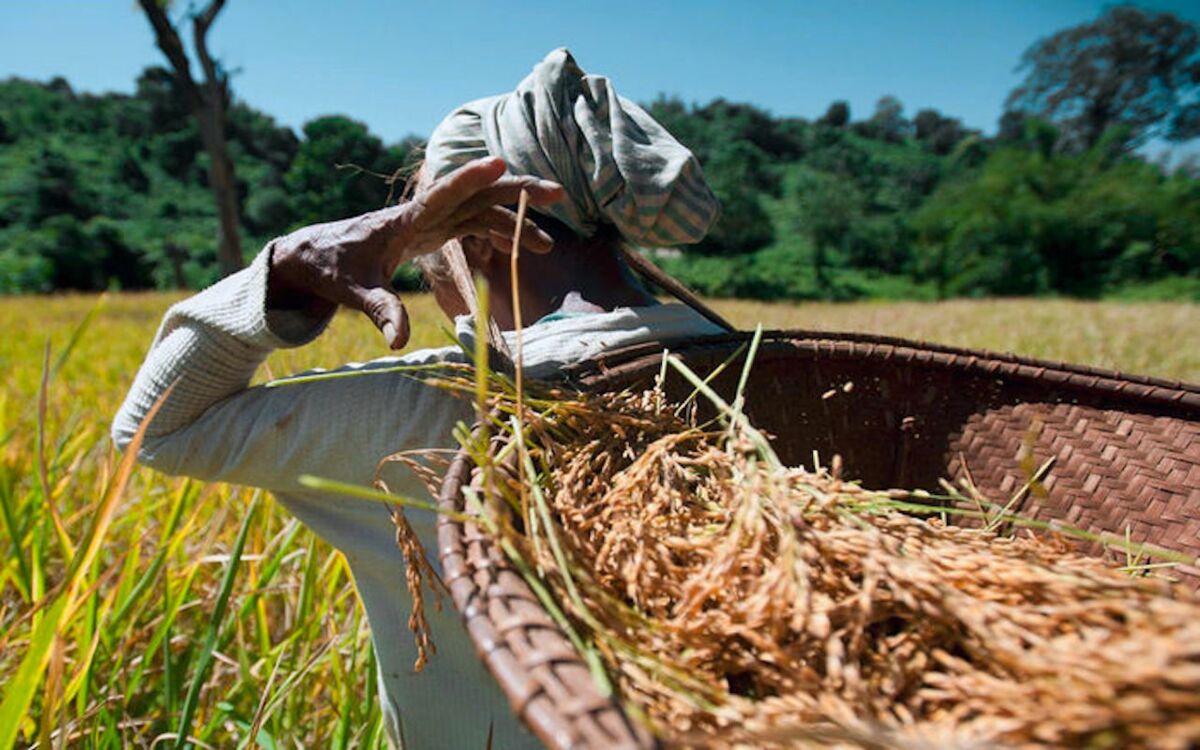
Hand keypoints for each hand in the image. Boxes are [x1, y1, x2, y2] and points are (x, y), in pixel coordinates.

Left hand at [266, 157, 563, 348]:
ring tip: (547, 246)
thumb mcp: (353, 292)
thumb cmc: (330, 268)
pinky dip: (497, 232)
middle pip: (477, 195)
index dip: (471, 179)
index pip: (444, 195)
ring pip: (481, 211)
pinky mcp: (431, 231)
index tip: (499, 162)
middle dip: (516, 192)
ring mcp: (429, 221)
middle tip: (557, 192)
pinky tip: (518, 246)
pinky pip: (472, 224)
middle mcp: (422, 214)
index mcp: (404, 221)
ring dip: (514, 222)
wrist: (313, 254)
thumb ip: (380, 311)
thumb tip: (397, 342)